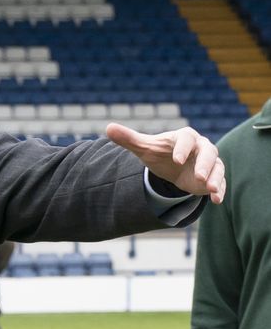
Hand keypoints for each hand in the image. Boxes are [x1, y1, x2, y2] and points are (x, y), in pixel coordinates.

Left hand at [106, 123, 225, 203]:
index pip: (187, 139)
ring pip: (217, 167)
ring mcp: (210, 162)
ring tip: (211, 190)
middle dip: (205, 164)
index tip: (176, 160)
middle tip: (199, 177)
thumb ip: (129, 139)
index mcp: (185, 137)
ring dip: (215, 178)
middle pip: (208, 152)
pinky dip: (219, 189)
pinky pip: (220, 181)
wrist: (173, 165)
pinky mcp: (213, 176)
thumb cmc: (161, 153)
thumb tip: (108, 128)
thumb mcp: (145, 148)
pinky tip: (216, 200)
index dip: (182, 148)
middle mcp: (201, 147)